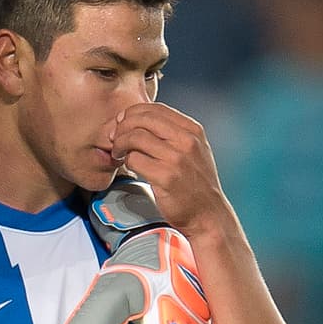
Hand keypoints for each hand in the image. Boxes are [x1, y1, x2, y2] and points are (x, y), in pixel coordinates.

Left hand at [106, 103, 226, 238]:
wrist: (208, 214)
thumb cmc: (196, 185)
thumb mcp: (194, 151)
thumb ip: (175, 135)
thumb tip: (144, 121)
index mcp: (193, 130)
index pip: (156, 109)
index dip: (133, 113)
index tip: (122, 123)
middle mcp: (186, 140)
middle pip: (143, 119)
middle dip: (122, 127)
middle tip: (115, 139)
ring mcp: (176, 159)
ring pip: (135, 137)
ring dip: (120, 144)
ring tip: (118, 153)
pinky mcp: (165, 177)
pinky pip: (134, 159)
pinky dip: (126, 161)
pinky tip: (127, 166)